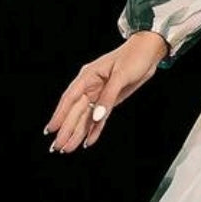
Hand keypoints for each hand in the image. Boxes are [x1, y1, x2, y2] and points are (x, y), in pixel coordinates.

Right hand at [43, 31, 170, 152]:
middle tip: (57, 147)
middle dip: (66, 130)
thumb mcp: (121, 75)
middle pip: (75, 112)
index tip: (51, 129)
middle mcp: (90, 87)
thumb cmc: (134, 57)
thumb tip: (96, 116)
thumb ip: (108, 97)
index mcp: (88, 76)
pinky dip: (94, 130)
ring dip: (77, 133)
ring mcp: (99, 94)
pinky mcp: (110, 101)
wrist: (149, 52)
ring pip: (85, 118)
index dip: (60, 115)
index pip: (70, 99)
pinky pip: (99, 119)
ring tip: (67, 148)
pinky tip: (87, 141)